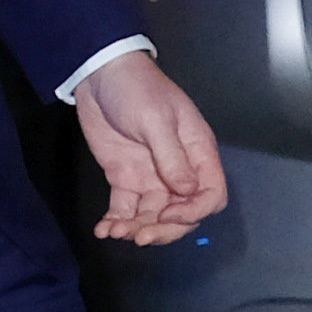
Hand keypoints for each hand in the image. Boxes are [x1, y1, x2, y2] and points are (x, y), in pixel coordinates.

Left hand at [74, 53, 227, 245]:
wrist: (100, 75)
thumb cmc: (137, 89)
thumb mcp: (156, 120)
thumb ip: (172, 157)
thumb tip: (187, 191)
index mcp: (197, 153)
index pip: (211, 194)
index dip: (195, 211)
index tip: (169, 213)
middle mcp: (178, 170)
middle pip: (182, 213)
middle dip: (163, 229)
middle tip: (139, 236)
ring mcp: (151, 177)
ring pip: (152, 216)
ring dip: (136, 229)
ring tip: (115, 230)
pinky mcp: (125, 179)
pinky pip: (125, 209)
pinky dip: (116, 222)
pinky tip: (103, 229)